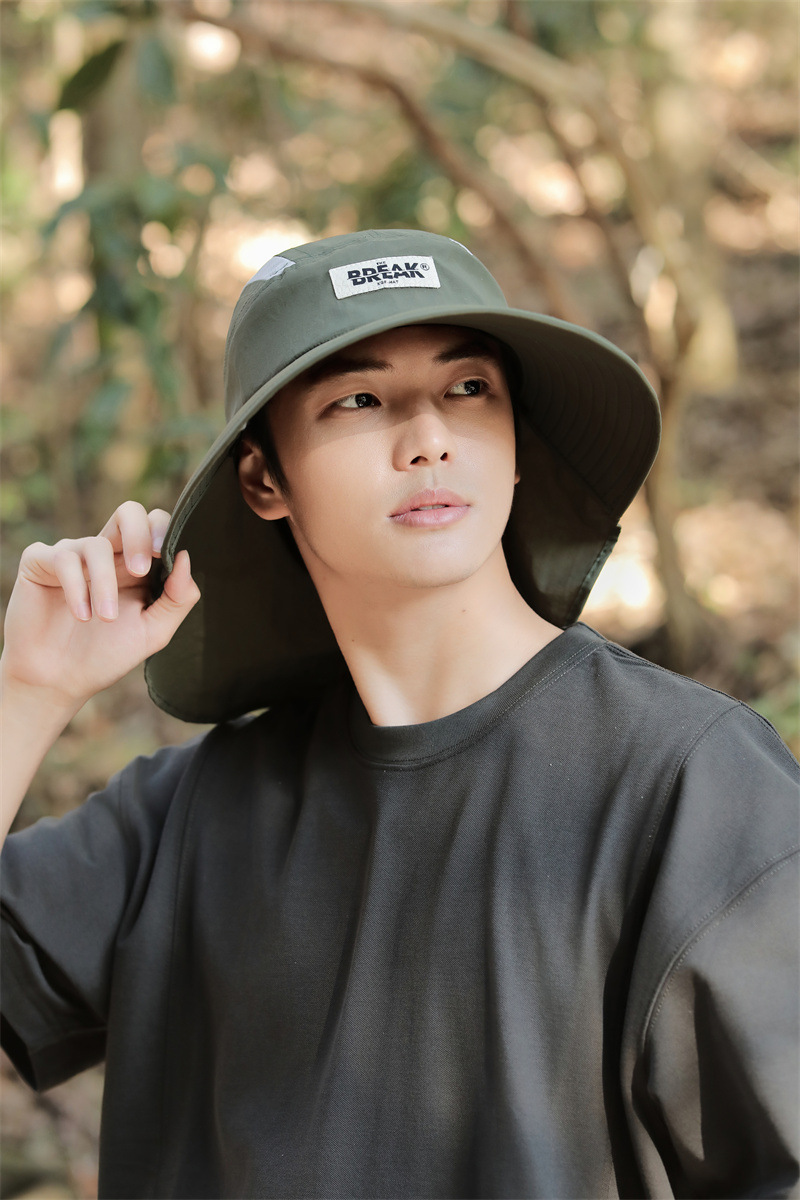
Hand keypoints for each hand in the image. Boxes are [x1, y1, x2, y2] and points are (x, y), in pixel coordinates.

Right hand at [1, 502, 200, 712]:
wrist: (59, 681)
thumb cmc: (106, 655)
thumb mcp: (153, 632)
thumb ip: (178, 598)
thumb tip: (186, 558)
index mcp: (136, 566)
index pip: (155, 526)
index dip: (164, 532)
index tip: (167, 556)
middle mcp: (107, 554)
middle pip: (129, 513)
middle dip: (139, 535)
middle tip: (141, 570)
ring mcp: (73, 555)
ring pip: (96, 545)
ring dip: (105, 584)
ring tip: (105, 618)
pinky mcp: (40, 562)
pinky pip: (62, 557)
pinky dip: (76, 587)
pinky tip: (81, 615)